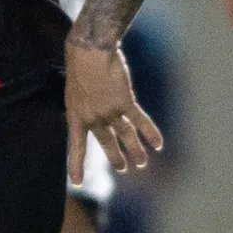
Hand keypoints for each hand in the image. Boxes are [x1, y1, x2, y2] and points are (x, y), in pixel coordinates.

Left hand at [65, 39, 165, 181]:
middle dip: (115, 157)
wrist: (90, 50)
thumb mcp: (75, 87)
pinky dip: (150, 133)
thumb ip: (85, 103)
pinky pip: (139, 121)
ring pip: (125, 136)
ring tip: (141, 164)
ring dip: (135, 151)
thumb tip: (95, 110)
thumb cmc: (80, 62)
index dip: (75, 164)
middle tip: (122, 168)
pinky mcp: (124, 102)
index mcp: (75, 115)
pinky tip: (158, 144)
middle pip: (106, 143)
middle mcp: (93, 117)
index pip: (75, 146)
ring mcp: (109, 111)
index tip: (75, 182)